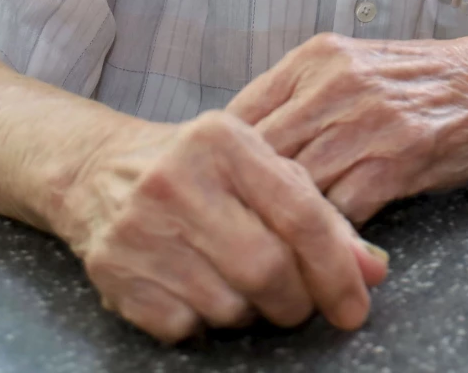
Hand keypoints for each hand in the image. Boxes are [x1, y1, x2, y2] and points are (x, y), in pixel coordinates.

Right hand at [56, 109, 390, 342]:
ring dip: (251, 312)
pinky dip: (205, 322)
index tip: (355, 305)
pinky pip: (184, 327)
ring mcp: (139, 228)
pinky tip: (201, 290)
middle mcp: (177, 180)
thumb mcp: (257, 167)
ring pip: (228, 306)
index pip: (299, 214)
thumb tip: (371, 271)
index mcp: (223, 140)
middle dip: (297, 300)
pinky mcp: (113, 271)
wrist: (96, 171)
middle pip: (266, 269)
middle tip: (299, 301)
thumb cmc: (197, 169)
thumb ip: (318, 213)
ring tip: (243, 286)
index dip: (337, 268)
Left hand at [229, 33, 467, 222]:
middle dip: (246, 199)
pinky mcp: (397, 160)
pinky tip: (328, 245)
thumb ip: (303, 96)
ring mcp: (366, 122)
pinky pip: (340, 210)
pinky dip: (328, 234)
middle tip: (240, 230)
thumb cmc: (426, 81)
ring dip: (285, 222)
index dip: (222, 163)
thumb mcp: (356, 65)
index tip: (218, 191)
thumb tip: (247, 142)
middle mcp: (335, 84)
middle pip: (259, 155)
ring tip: (278, 246)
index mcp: (317, 57)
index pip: (240, 114)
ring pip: (295, 187)